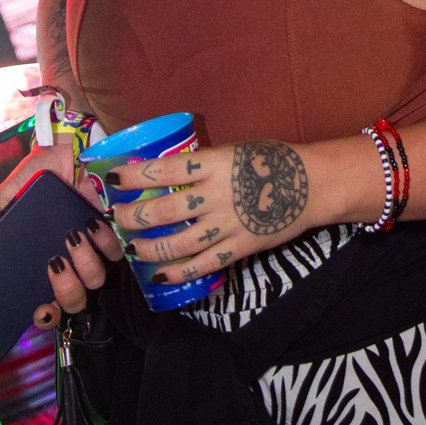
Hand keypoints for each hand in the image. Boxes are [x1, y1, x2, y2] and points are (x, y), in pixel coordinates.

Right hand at [0, 139, 123, 329]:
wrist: (67, 147)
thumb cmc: (38, 175)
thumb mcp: (9, 192)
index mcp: (41, 264)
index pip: (46, 307)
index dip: (45, 317)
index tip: (41, 309)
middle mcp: (68, 263)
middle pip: (73, 302)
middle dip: (66, 290)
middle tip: (55, 263)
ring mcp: (91, 251)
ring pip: (96, 280)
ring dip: (85, 263)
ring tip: (73, 235)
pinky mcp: (112, 234)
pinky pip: (115, 252)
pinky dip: (105, 241)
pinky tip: (93, 223)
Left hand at [109, 139, 311, 284]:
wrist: (312, 184)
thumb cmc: (271, 160)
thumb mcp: (234, 150)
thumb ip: (203, 164)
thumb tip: (163, 172)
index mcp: (215, 163)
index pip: (164, 171)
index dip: (134, 176)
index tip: (113, 178)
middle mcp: (217, 196)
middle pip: (162, 211)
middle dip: (132, 216)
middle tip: (116, 216)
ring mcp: (227, 226)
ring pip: (175, 243)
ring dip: (146, 247)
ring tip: (131, 246)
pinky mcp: (238, 249)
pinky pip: (200, 266)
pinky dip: (175, 273)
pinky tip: (156, 274)